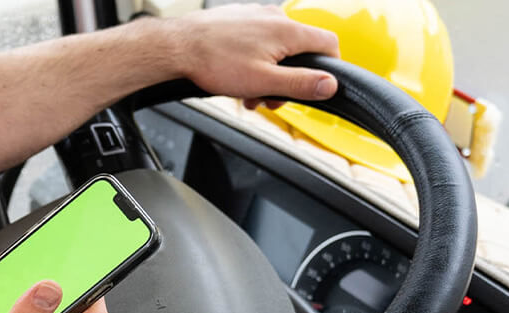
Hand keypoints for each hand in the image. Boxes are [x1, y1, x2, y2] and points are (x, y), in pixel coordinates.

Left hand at [164, 3, 340, 109]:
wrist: (179, 47)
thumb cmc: (215, 62)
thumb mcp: (264, 82)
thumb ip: (300, 84)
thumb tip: (329, 85)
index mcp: (288, 31)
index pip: (329, 43)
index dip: (329, 67)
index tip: (320, 84)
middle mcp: (275, 17)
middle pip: (299, 51)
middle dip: (288, 79)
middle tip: (268, 99)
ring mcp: (256, 16)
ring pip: (276, 49)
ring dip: (268, 74)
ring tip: (247, 92)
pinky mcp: (240, 19)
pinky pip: (258, 41)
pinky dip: (254, 61)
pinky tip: (236, 76)